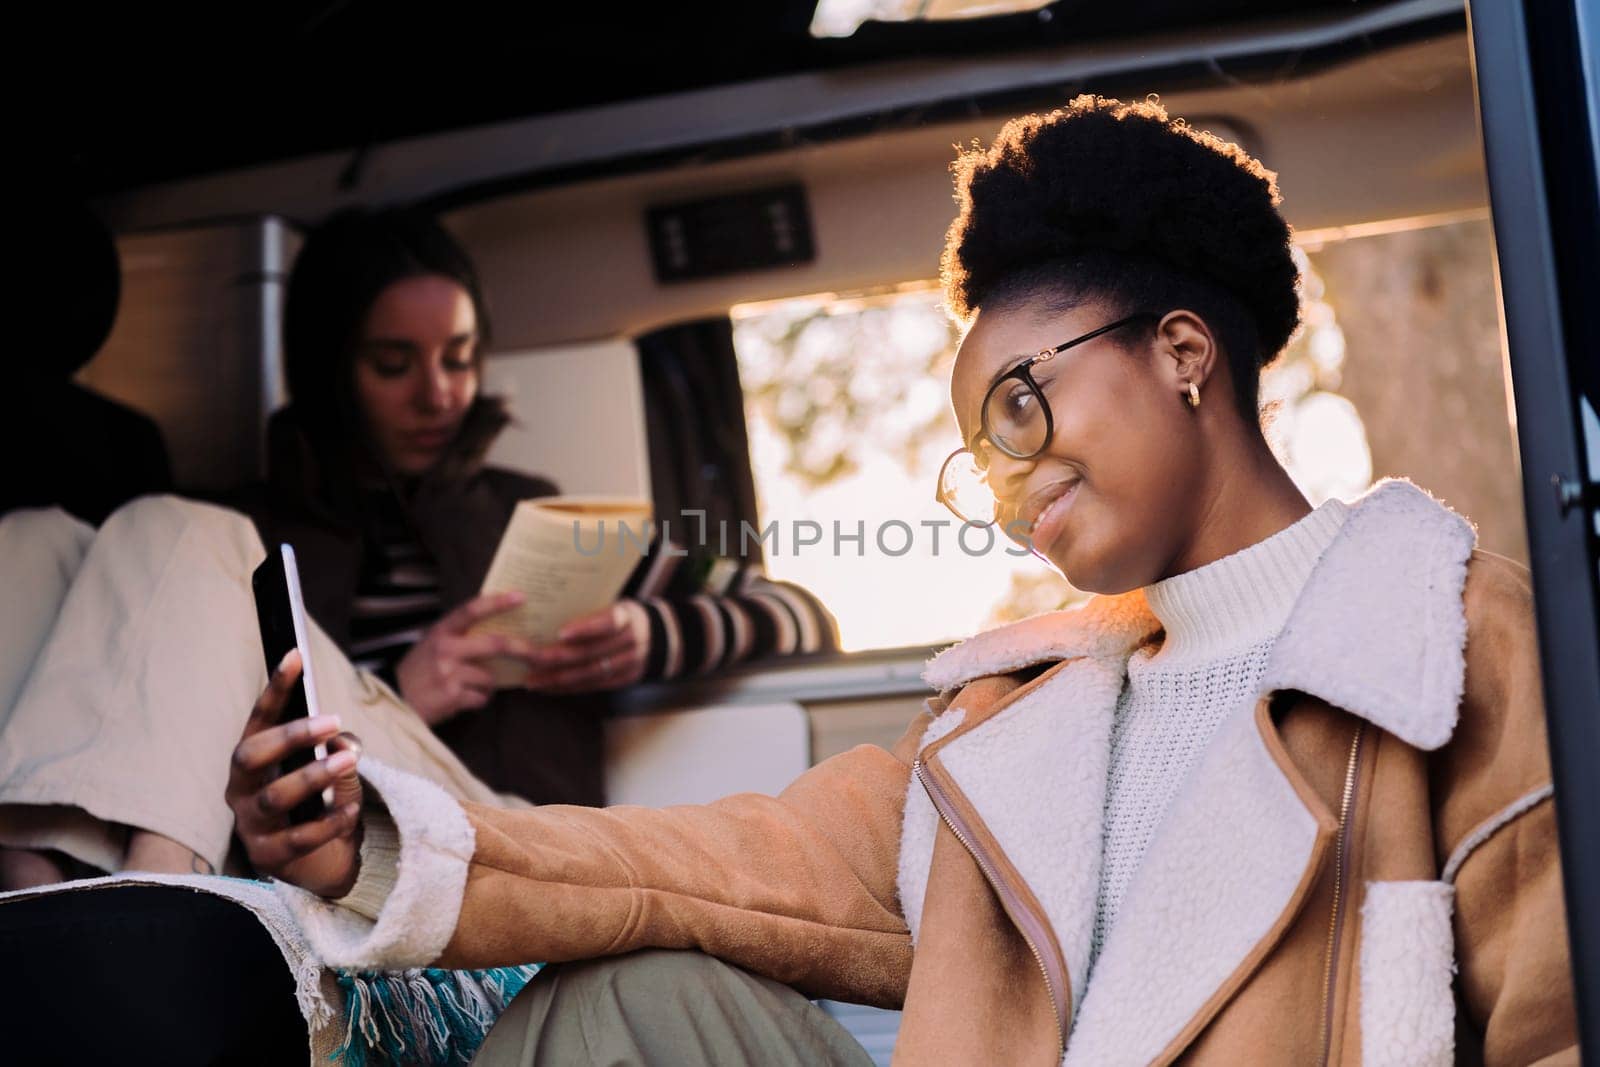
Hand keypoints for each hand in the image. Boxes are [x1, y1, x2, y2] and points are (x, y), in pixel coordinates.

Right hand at [226, 650, 364, 897]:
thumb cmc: (321, 804)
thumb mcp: (335, 770)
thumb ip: (338, 751)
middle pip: (251, 756)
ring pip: (274, 797)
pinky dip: (328, 822)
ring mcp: (250, 825)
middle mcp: (241, 789)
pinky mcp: (268, 857)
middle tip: (332, 720)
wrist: (322, 864)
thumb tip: (343, 740)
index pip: (259, 719)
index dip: (276, 687)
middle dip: (290, 736)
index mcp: (253, 761)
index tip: (296, 654)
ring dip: (313, 776)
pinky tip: (352, 811)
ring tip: (348, 760)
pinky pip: (298, 838)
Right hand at [396, 591, 541, 724]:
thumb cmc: (419, 670)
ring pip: (490, 677)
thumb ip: (459, 636)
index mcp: (441, 631)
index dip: (497, 602)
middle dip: (522, 649)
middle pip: (495, 644)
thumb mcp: (433, 644)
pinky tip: (465, 698)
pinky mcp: (452, 696)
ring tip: (472, 685)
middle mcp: (445, 649)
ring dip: (489, 684)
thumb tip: (500, 630)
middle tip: (539, 654)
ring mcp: (449, 673)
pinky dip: (480, 699)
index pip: (471, 610)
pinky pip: (482, 697)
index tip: (521, 596)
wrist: (394, 700)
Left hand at [525, 600, 650, 693]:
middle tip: (529, 658)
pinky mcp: (625, 680)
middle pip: (591, 653)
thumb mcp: (614, 603)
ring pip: (588, 674)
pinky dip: (567, 688)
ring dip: (557, 679)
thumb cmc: (622, 615)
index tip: (560, 632)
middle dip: (556, 658)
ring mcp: (630, 663)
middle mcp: (632, 641)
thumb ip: (589, 609)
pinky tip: (547, 687)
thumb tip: (544, 610)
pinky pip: (592, 687)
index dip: (585, 628)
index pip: (608, 622)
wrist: (658, 636)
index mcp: (628, 615)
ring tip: (531, 680)